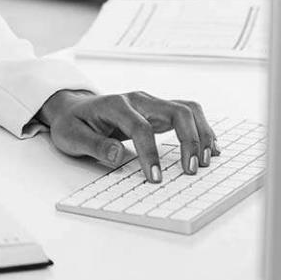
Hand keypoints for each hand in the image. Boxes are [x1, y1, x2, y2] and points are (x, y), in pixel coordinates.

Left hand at [35, 89, 218, 183]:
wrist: (73, 109)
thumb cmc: (72, 124)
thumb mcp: (72, 137)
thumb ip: (94, 146)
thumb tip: (118, 156)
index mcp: (115, 105)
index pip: (141, 127)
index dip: (151, 154)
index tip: (155, 179)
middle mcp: (138, 100)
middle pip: (176, 111)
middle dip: (189, 140)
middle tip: (191, 170)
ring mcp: (151, 103)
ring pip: (187, 109)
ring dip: (201, 133)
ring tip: (206, 160)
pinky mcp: (158, 111)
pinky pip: (186, 115)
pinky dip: (201, 129)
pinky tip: (209, 148)